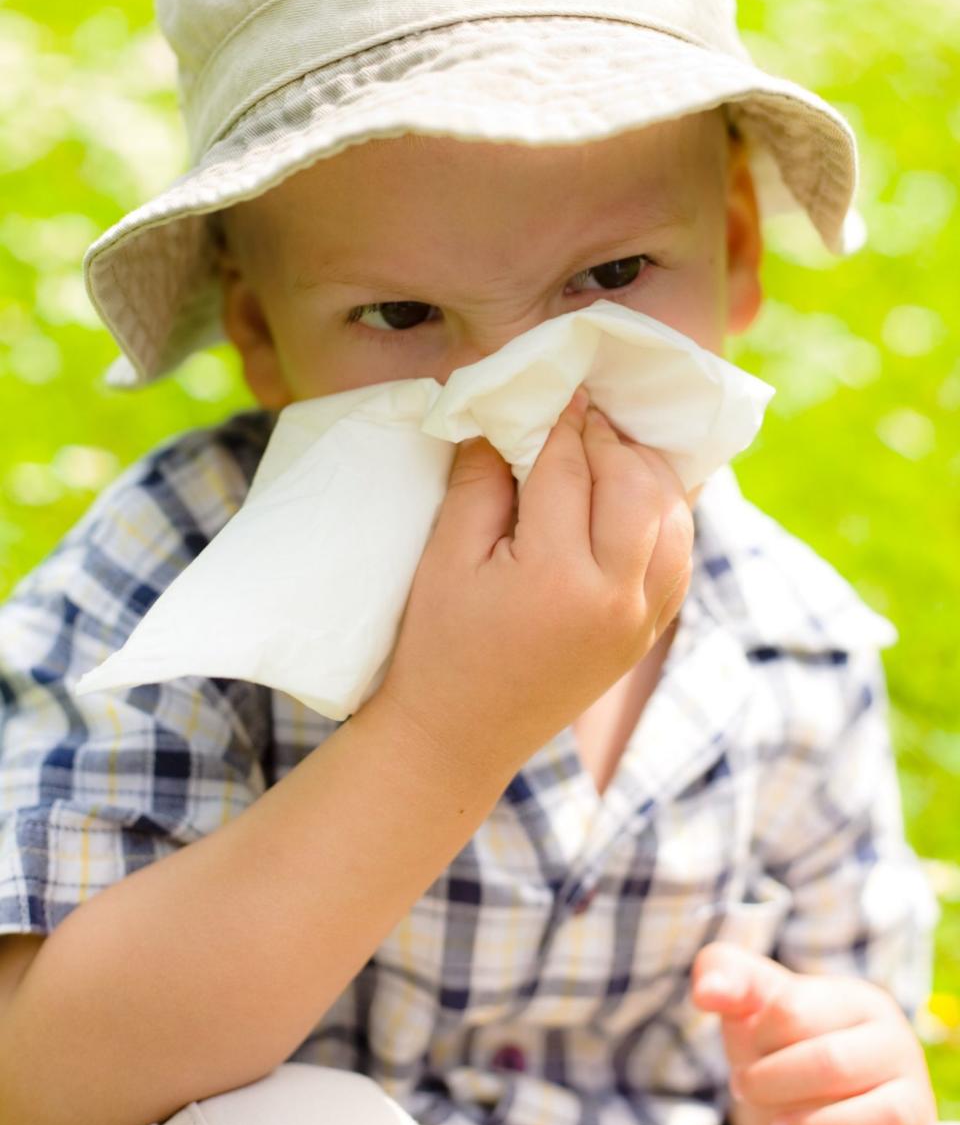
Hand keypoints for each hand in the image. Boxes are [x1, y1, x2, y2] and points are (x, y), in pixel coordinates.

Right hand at [374, 387, 694, 778]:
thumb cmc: (439, 643)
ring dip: (647, 473)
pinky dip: (667, 515)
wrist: (460, 735)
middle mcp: (615, 598)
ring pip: (673, 518)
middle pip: (635, 486)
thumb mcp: (445, 558)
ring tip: (610, 449)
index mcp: (557, 577)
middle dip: (610, 440)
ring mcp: (641, 621)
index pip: (569, 471)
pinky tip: (636, 495)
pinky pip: (680, 557)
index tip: (560, 388)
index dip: (562, 422)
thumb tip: (506, 418)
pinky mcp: (648, 633)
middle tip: (581, 416)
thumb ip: (480, 482)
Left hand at [691, 941, 937, 1124]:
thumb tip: (708, 991)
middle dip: (772, 1082)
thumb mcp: (747, 1001)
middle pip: (832, 1062)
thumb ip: (725, 974)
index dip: (757, 1036)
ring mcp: (912, 1099)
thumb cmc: (775, 1042)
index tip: (752, 1047)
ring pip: (879, 1117)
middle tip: (747, 1090)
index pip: (793, 1010)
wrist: (799, 1110)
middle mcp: (895, 1043)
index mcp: (856, 1000)